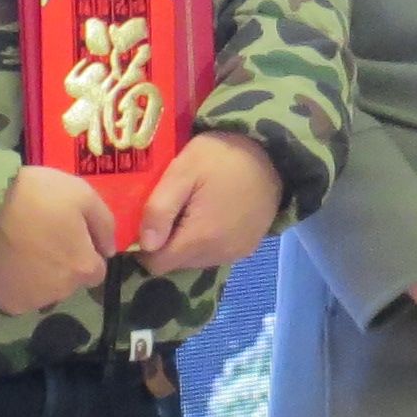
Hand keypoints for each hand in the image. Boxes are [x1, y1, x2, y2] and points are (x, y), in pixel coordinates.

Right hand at [0, 164, 115, 314]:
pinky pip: (15, 296)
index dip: (84, 252)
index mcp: (83, 267)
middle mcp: (62, 292)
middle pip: (68, 281)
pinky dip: (12, 283)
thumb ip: (104, 223)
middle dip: (60, 264)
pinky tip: (2, 262)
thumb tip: (110, 250)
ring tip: (18, 248)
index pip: (96, 270)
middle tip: (39, 238)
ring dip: (36, 275)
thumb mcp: (79, 193)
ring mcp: (31, 301)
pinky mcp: (4, 303)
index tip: (67, 235)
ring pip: (42, 290)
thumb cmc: (34, 197)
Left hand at [133, 131, 281, 277]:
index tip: (146, 221)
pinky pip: (215, 253)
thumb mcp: (182, 172)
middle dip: (166, 241)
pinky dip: (207, 239)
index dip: (145, 246)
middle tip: (171, 207)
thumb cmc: (222, 157)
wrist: (272, 152)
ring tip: (191, 207)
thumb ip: (159, 209)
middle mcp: (220, 255)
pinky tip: (211, 212)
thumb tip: (145, 245)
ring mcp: (237, 253)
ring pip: (195, 260)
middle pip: (176, 262)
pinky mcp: (248, 247)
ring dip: (187, 240)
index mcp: (200, 239)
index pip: (157, 264)